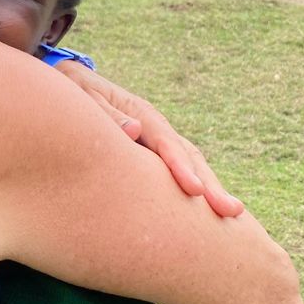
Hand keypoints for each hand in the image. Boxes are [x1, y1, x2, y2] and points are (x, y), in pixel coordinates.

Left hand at [55, 62, 242, 217]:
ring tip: (231, 217)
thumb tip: (133, 130)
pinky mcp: (151, 156)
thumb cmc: (75, 92)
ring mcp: (156, 143)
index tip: (195, 191)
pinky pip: (174, 175)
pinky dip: (191, 193)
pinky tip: (204, 215)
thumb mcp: (83, 94)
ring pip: (189, 166)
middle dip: (210, 185)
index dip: (180, 167)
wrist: (72, 86)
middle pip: (189, 157)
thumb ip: (106, 113)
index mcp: (142, 113)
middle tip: (231, 213)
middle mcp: (157, 129)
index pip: (166, 143)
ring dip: (209, 190)